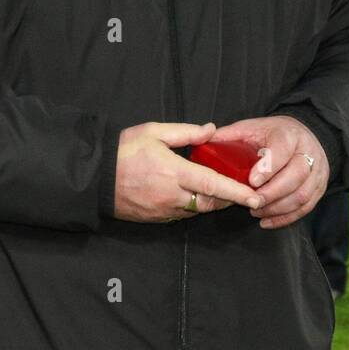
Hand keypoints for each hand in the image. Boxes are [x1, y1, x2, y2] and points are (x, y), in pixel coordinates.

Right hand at [114, 121, 263, 223]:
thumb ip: (186, 132)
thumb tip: (212, 130)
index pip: (213, 184)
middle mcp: (172, 196)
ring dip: (210, 201)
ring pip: (196, 210)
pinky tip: (192, 193)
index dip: (236, 192)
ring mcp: (163, 211)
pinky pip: (181, 214)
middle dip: (228, 199)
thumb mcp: (154, 131)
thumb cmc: (124, 150)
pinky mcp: (156, 219)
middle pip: (210, 203)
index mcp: (174, 173)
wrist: (94, 178)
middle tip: (242, 190)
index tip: (254, 197)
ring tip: (219, 188)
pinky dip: (191, 205)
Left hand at [207, 115, 329, 229]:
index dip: (269, 167)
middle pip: (296, 175)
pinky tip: (268, 221)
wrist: (303, 135)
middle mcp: (307, 151)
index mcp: (289, 134)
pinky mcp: (319, 187)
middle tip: (253, 202)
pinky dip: (286, 218)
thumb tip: (203, 142)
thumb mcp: (252, 128)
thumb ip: (230, 136)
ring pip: (303, 194)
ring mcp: (317, 171)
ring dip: (278, 208)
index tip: (252, 181)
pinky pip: (307, 207)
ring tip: (257, 211)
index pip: (282, 150)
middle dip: (272, 193)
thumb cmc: (273, 134)